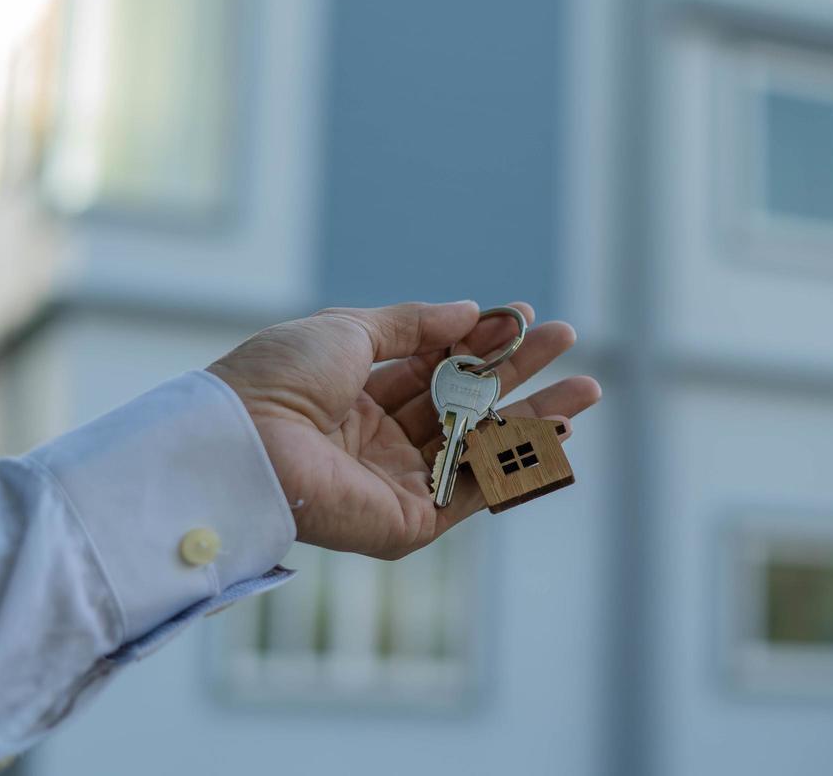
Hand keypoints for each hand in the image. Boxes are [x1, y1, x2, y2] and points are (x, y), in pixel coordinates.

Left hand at [207, 300, 600, 557]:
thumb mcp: (349, 330)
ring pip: (480, 445)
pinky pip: (475, 488)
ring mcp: (398, 482)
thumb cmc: (280, 380)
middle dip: (519, 372)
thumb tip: (471, 311)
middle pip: (465, 403)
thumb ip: (414, 324)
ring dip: (536, 416)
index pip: (433, 367)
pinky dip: (519, 462)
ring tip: (586, 388)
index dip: (479, 341)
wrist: (246, 442)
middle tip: (566, 340)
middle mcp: (379, 441)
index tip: (521, 316)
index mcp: (356, 396)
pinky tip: (558, 428)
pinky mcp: (410, 521)